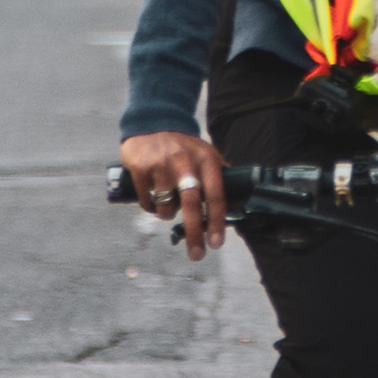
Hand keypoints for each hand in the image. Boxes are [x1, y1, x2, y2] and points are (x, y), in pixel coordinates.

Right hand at [121, 131, 230, 261]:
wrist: (152, 123)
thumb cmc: (183, 147)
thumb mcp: (206, 155)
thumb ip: (219, 178)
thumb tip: (237, 206)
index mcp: (205, 159)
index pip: (216, 194)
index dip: (217, 221)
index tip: (216, 243)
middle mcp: (184, 161)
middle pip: (191, 204)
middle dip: (195, 233)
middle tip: (197, 254)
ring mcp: (161, 164)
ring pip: (166, 207)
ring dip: (167, 213)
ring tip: (167, 202)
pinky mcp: (140, 168)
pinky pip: (146, 201)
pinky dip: (150, 207)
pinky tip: (153, 196)